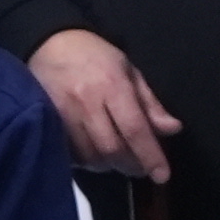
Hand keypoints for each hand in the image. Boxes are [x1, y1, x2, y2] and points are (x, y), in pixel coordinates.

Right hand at [28, 30, 180, 181]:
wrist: (50, 43)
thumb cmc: (96, 56)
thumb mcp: (129, 71)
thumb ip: (150, 104)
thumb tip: (173, 129)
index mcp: (112, 85)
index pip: (134, 128)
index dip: (150, 155)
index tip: (162, 176)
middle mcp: (86, 102)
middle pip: (111, 149)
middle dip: (129, 164)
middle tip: (140, 167)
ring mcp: (62, 114)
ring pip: (89, 156)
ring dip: (107, 165)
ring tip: (116, 159)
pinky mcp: (47, 123)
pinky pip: (69, 154)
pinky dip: (85, 161)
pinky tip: (93, 154)